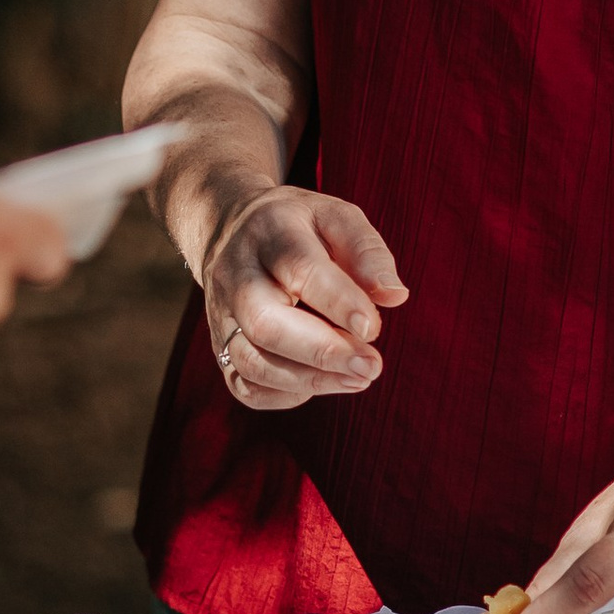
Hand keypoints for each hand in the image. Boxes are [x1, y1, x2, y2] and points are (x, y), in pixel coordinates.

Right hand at [201, 184, 405, 408]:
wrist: (232, 228)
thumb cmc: (300, 227)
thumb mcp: (336, 217)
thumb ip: (367, 252)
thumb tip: (395, 296)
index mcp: (270, 231)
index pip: (301, 268)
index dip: (339, 302)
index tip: (372, 329)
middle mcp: (236, 274)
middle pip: (265, 323)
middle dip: (322, 352)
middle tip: (371, 366)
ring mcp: (221, 314)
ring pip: (251, 362)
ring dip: (310, 380)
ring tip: (359, 378)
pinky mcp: (219, 345)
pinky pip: (243, 386)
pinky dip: (285, 395)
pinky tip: (322, 383)